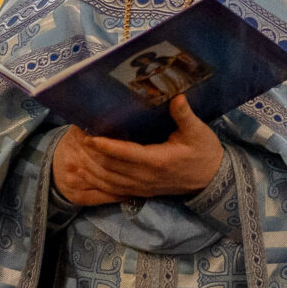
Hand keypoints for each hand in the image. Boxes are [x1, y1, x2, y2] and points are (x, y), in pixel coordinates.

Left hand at [56, 96, 224, 204]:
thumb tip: (177, 96)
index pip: (127, 154)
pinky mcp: (142, 191)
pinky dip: (97, 182)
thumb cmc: (204, 152)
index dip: (107, 146)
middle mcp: (147, 176)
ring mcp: (143, 186)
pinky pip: (114, 190)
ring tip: (74, 157)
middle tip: (75, 140)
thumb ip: (185, 115)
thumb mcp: (198, 131)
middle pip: (112, 168)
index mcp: (158, 160)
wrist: (212, 179)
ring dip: (90, 170)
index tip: (90, 137)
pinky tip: (86, 174)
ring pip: (109, 181)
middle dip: (92, 156)